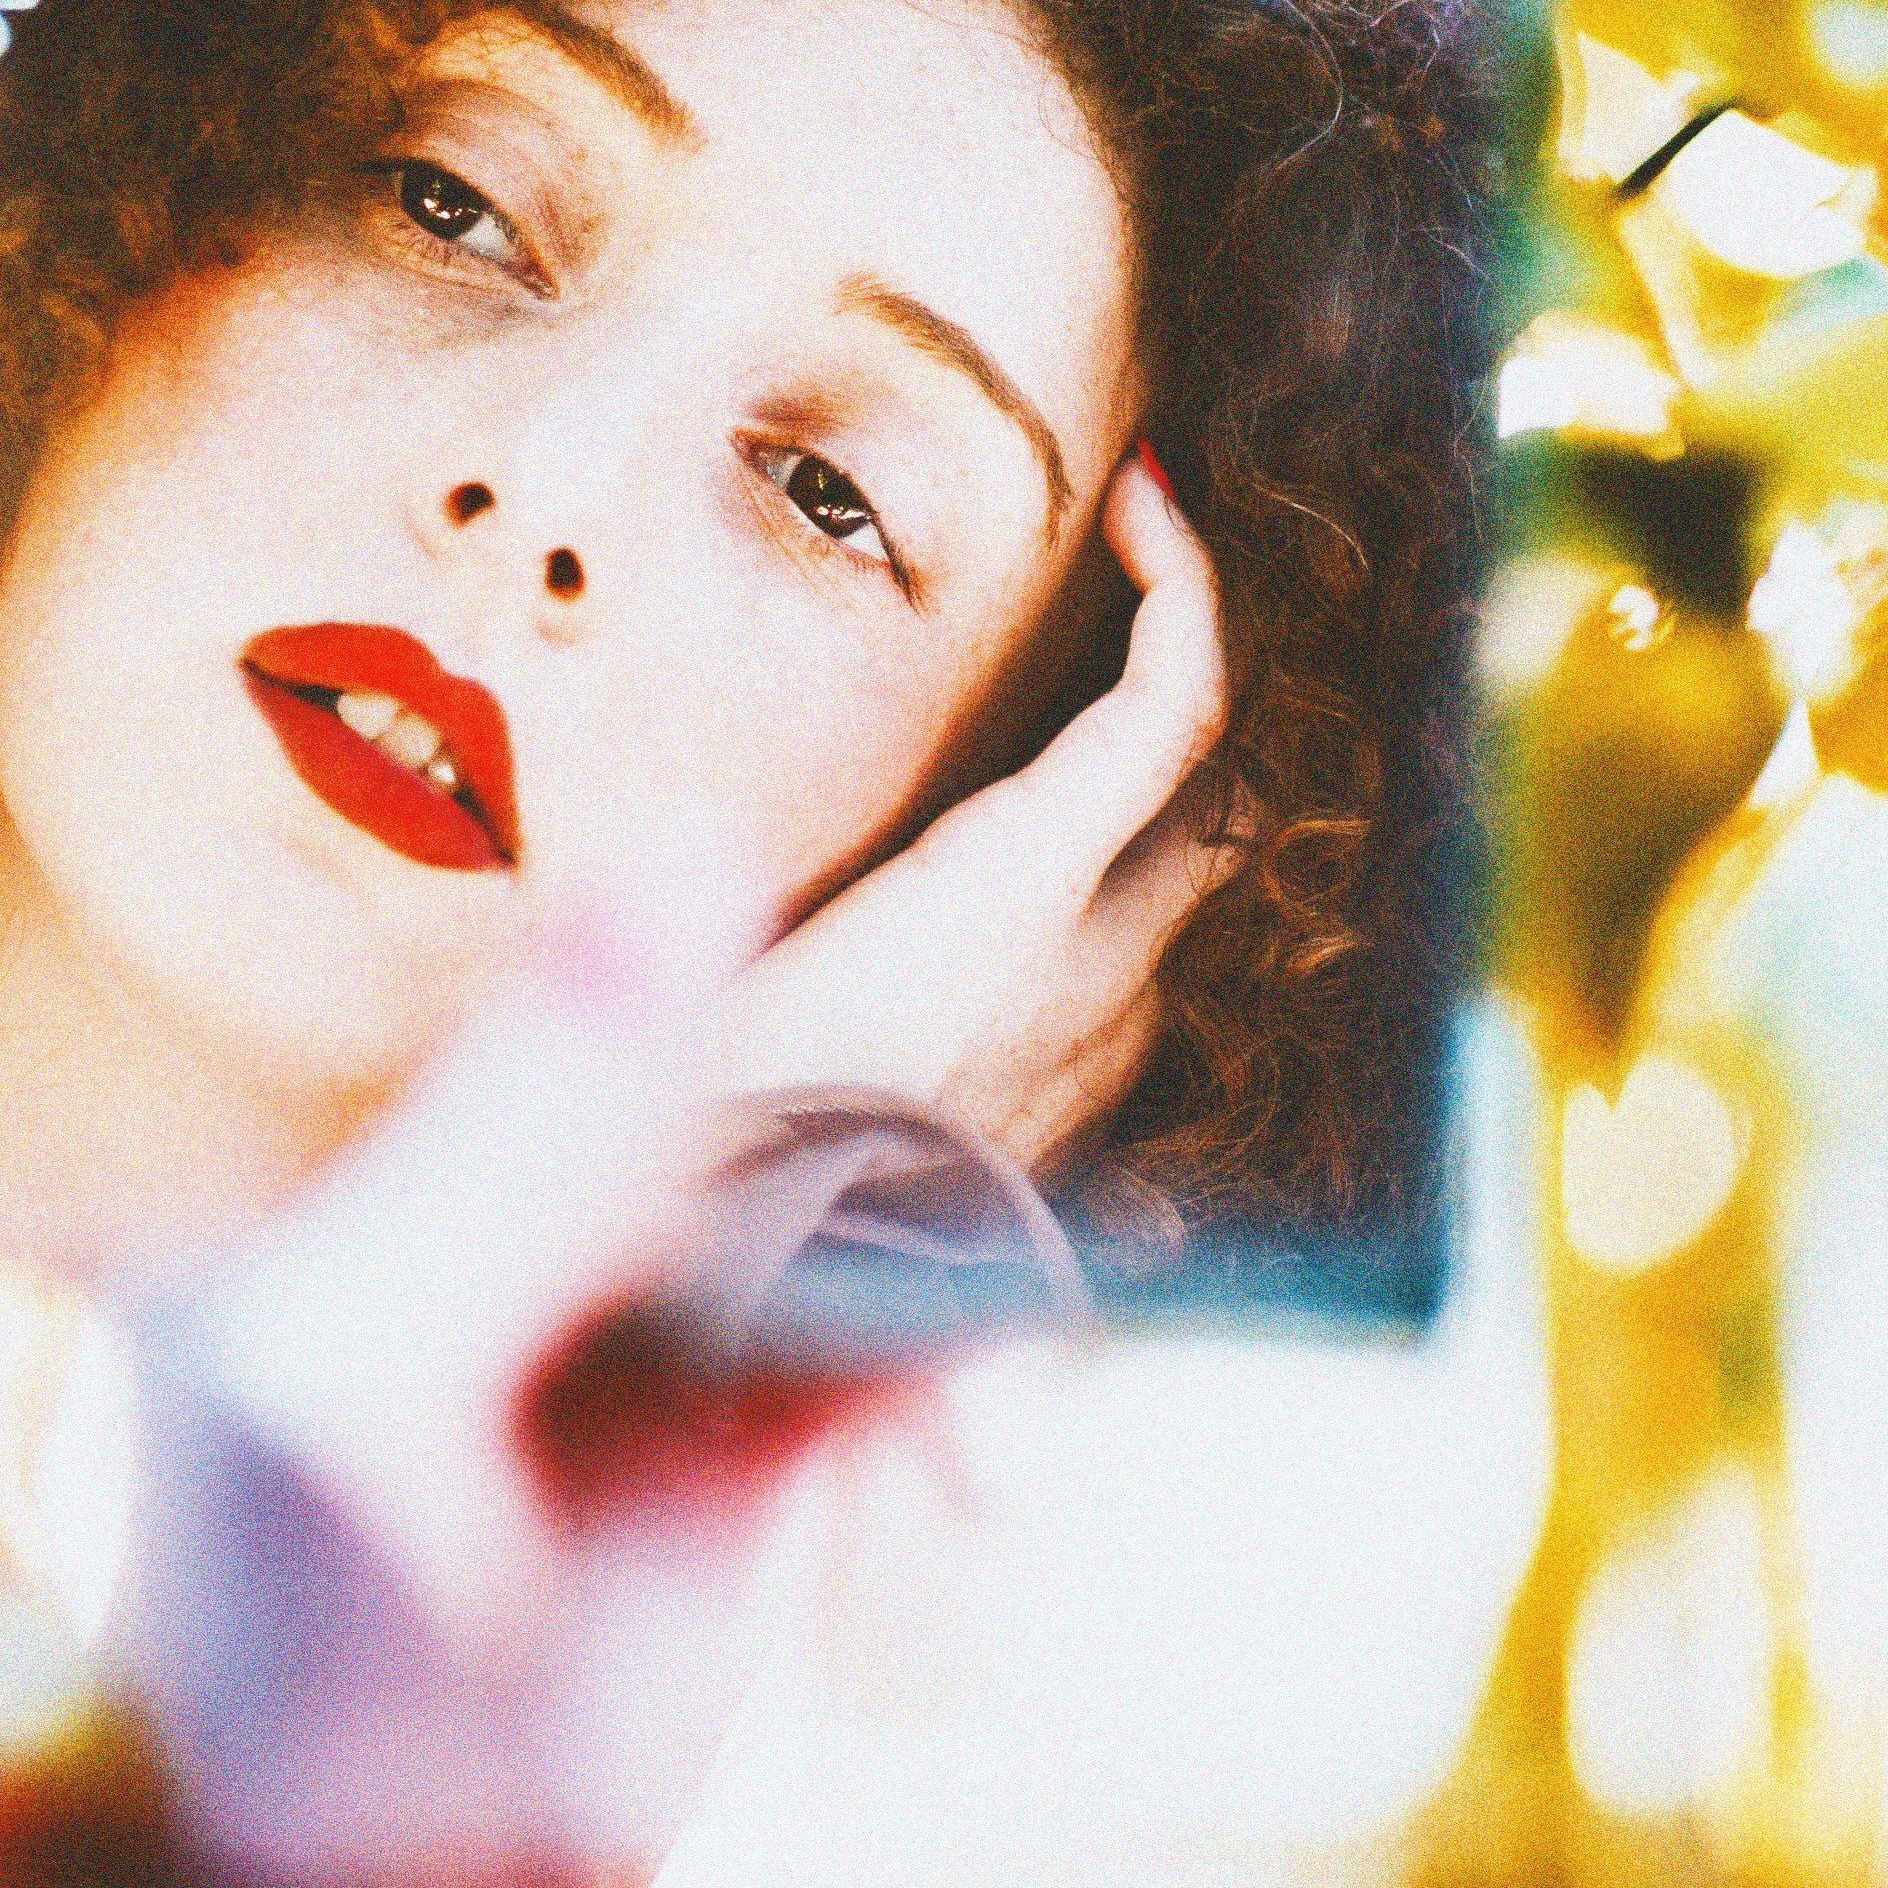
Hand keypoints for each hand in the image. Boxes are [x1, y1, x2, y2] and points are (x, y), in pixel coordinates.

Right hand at [710, 447, 1239, 1163]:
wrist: (727, 1398)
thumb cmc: (676, 1177)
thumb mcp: (679, 995)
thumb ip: (699, 918)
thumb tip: (694, 845)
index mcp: (1013, 907)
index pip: (1174, 715)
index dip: (1185, 584)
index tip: (1143, 488)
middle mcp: (1089, 990)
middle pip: (1211, 806)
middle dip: (1177, 701)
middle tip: (1106, 613)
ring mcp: (1090, 1081)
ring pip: (1170, 916)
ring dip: (1130, 828)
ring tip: (1027, 760)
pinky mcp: (1054, 1162)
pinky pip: (1110, 1015)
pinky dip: (1077, 936)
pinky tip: (972, 938)